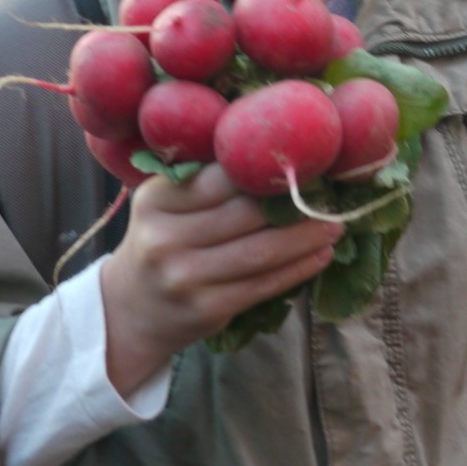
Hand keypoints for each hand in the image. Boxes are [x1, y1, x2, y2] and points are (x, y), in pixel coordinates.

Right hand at [98, 165, 340, 394]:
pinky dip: (297, 269)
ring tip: (335, 224)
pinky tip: (321, 255)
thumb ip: (206, 183)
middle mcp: (164, 238)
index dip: (264, 169)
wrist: (131, 308)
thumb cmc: (163, 241)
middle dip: (293, 203)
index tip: (300, 161)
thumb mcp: (166, 205)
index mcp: (156, 200)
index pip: (219, 177)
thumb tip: (277, 156)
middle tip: (329, 192)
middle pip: (245, 214)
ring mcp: (184, 277)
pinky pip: (262, 285)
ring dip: (305, 238)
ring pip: (260, 252)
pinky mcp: (205, 309)